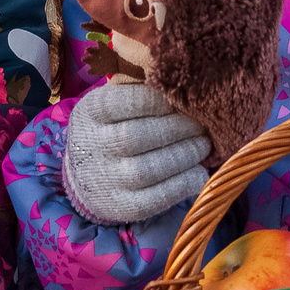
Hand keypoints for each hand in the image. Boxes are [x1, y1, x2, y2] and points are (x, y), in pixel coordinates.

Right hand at [62, 81, 209, 225]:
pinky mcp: (122, 206)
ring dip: (184, 155)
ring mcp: (105, 180)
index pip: (125, 102)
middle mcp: (92, 147)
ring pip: (147, 169)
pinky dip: (183, 184)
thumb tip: (184, 83)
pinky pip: (156, 198)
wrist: (87, 174)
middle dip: (178, 129)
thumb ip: (141, 90)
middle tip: (201, 124)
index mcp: (90, 113)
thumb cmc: (113, 128)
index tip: (182, 99)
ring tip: (203, 145)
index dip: (160, 101)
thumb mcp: (115, 103)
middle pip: (137, 137)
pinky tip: (198, 171)